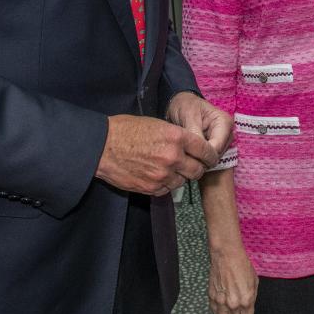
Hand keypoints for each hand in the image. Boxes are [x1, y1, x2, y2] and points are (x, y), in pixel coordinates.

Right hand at [94, 114, 219, 195]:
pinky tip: (158, 175)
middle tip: (193, 164)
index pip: (206, 150)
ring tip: (171, 168)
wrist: (102, 146)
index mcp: (177, 137)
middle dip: (197, 167)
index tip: (210, 157)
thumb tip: (191, 145)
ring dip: (181, 176)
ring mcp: (162, 175)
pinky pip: (168, 189)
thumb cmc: (127, 130)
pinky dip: (166, 184)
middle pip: (198, 170)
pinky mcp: (151, 188)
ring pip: (183, 181)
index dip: (210, 155)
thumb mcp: (157, 124)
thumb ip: (177, 136)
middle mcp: (173, 157)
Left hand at [167, 92, 233, 157]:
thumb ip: (194, 133)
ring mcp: (222, 141)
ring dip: (198, 159)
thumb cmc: (185, 105)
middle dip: (200, 158)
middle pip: (216, 155)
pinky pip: (207, 159)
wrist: (181, 103)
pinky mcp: (215, 147)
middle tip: (182, 155)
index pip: (217, 148)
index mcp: (225, 123)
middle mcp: (227, 133)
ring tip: (183, 153)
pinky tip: (186, 153)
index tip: (185, 156)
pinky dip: (197, 158)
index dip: (201, 155)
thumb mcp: (189, 116)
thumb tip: (197, 151)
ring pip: (212, 159)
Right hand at [208, 244, 257, 313]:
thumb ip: (252, 296)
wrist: (227, 254)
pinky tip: (221, 310)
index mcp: (246, 300)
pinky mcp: (211, 296)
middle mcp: (233, 304)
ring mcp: (221, 301)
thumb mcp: (254, 281)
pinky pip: (214, 311)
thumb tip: (249, 305)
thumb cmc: (242, 264)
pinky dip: (218, 312)